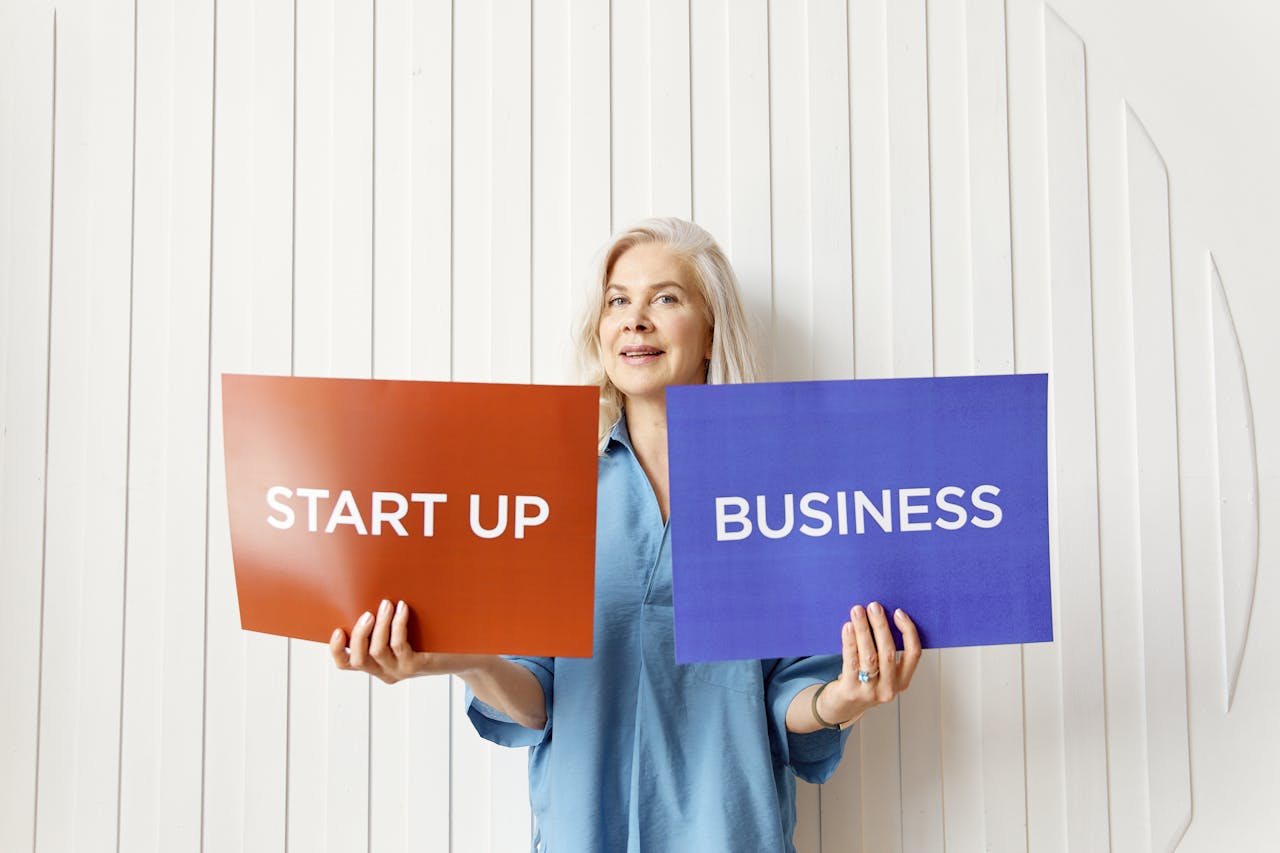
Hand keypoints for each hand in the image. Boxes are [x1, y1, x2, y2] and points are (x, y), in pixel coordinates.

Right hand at [330, 599, 492, 683]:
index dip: (336, 650)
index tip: (336, 629)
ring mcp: (400, 671)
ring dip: (379, 625)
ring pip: (376, 651)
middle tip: (368, 612)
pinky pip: (398, 645)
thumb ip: (385, 624)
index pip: (346, 665)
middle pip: (357, 659)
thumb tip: (369, 596)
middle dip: (358, 633)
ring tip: (387, 604)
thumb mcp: (405, 631)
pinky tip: (403, 608)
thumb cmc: (433, 637)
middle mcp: (385, 672)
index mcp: (377, 665)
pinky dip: (397, 624)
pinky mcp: (415, 666)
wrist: (466, 653)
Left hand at [814, 601, 921, 727]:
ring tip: (858, 611)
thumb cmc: (864, 682)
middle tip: (874, 606)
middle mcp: (889, 688)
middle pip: (889, 652)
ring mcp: (870, 691)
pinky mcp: (851, 690)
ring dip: (863, 630)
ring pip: (869, 656)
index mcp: (902, 681)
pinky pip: (851, 661)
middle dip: (881, 626)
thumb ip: (885, 650)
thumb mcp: (882, 671)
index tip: (898, 613)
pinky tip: (848, 627)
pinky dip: (850, 641)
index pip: (914, 654)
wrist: (842, 706)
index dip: (908, 632)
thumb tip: (882, 616)